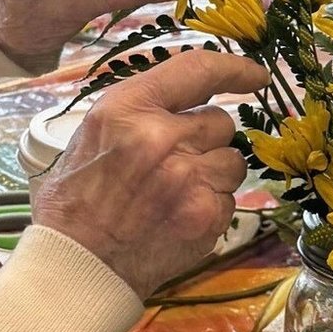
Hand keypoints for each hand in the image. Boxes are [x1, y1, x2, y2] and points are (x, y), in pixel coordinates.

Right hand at [31, 51, 266, 298]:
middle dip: (206, 140)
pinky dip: (211, 207)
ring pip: (233, 161)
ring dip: (213, 174)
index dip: (235, 69)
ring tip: (176, 193)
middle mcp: (161, 137)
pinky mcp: (206, 214)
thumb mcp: (93, 134)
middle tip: (175, 163)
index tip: (256, 76)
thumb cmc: (76, 200)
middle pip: (221, 121)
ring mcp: (188, 178)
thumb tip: (191, 95)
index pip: (198, 69)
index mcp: (127, 109)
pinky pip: (230, 199)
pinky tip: (178, 217)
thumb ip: (140, 111)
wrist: (77, 262)